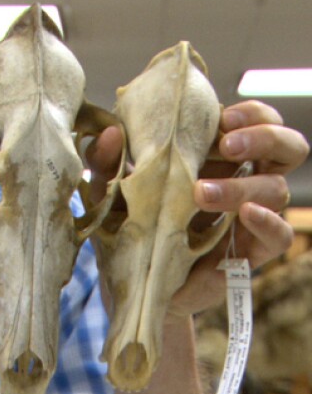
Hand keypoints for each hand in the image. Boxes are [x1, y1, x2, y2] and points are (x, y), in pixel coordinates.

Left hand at [88, 100, 308, 316]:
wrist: (132, 280)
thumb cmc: (128, 223)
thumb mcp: (110, 190)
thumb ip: (107, 162)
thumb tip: (111, 134)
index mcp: (216, 155)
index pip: (257, 121)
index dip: (251, 114)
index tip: (222, 116)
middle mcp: (243, 179)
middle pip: (285, 147)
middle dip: (263, 138)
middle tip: (227, 146)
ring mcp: (250, 214)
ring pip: (277, 188)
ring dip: (242, 186)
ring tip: (201, 193)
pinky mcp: (251, 250)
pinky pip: (280, 235)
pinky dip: (269, 222)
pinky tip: (246, 214)